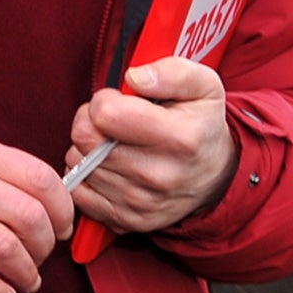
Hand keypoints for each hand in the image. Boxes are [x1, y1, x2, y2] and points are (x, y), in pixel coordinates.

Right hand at [0, 131, 74, 292]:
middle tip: (42, 257)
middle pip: (30, 219)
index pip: (42, 180)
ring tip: (27, 281)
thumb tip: (48, 204)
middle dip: (46, 248)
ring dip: (26, 274)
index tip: (62, 227)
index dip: (63, 210)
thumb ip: (0, 168)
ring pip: (5, 249)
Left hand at [66, 57, 237, 233]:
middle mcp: (159, 176)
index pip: (104, 113)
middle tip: (111, 122)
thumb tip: (133, 78)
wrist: (216, 177)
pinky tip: (108, 167)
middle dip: (90, 122)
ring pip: (76, 162)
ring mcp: (140, 203)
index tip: (119, 103)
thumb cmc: (200, 125)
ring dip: (87, 149)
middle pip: (84, 138)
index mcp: (180, 139)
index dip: (104, 100)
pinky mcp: (124, 221)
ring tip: (114, 144)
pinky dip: (85, 175)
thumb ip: (171, 71)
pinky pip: (77, 190)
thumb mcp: (203, 86)